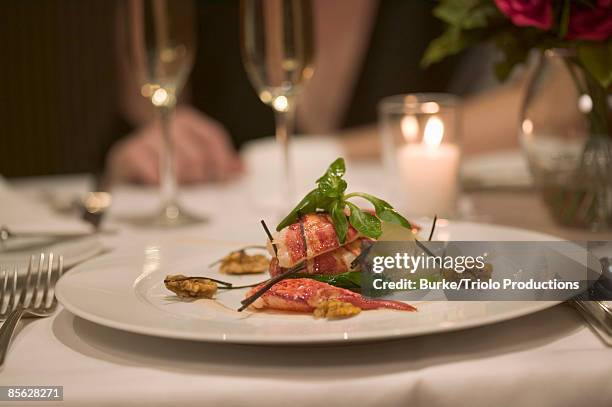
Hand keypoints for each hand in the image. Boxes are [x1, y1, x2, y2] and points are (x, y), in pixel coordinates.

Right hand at [106, 106, 241, 183]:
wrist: (124, 170)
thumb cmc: (165, 164)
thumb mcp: (193, 159)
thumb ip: (218, 162)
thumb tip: (244, 169)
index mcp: (185, 120)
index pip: (212, 137)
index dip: (224, 160)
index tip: (229, 177)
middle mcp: (166, 124)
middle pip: (198, 155)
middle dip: (204, 176)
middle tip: (202, 187)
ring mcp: (146, 138)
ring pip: (178, 165)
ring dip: (184, 183)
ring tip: (183, 188)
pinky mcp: (127, 154)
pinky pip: (154, 174)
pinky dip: (162, 185)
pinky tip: (163, 188)